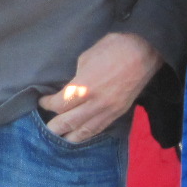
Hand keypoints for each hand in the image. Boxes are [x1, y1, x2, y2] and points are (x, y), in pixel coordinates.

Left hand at [38, 32, 162, 143]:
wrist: (143, 51)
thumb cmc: (113, 48)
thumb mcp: (86, 58)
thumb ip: (76, 77)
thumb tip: (70, 88)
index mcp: (83, 87)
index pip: (59, 105)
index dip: (47, 105)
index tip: (43, 102)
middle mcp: (94, 103)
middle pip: (68, 123)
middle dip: (53, 127)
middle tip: (44, 128)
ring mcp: (108, 110)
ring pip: (84, 131)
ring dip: (69, 136)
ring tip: (59, 138)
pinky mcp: (119, 113)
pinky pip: (99, 129)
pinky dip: (87, 134)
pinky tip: (79, 135)